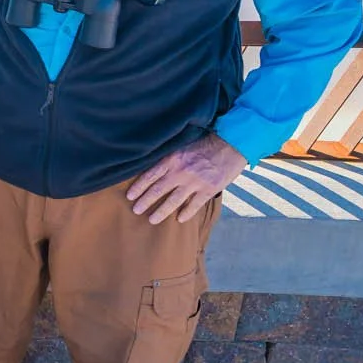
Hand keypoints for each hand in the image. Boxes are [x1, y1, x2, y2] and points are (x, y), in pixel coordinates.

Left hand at [126, 133, 246, 224]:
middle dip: (145, 202)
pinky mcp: (209, 190)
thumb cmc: (206, 142)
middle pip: (158, 190)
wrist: (232, 144)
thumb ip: (170, 157)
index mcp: (173, 158)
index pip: (150, 175)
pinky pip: (194, 205)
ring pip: (174, 201)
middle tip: (135, 210)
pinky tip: (179, 219)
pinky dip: (186, 213)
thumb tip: (154, 167)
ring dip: (161, 212)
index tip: (129, 196)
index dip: (138, 187)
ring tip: (151, 220)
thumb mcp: (183, 144)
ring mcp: (195, 182)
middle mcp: (181, 171)